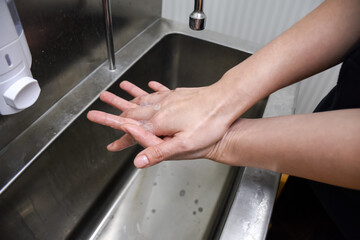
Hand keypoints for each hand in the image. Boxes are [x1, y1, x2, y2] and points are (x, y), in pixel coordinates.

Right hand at [89, 81, 240, 167]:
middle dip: (113, 112)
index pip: (129, 129)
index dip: (114, 133)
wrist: (225, 101)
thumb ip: (159, 152)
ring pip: (141, 99)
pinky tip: (148, 84)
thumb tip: (138, 161)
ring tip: (115, 91)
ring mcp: (168, 99)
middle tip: (97, 110)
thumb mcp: (185, 144)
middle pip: (130, 112)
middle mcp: (159, 108)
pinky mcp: (177, 95)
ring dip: (126, 97)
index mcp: (159, 122)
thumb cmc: (210, 124)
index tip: (102, 132)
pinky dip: (149, 89)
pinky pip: (158, 91)